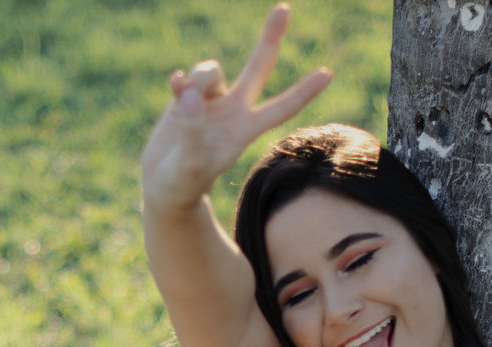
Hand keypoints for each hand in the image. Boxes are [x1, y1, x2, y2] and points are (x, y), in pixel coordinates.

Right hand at [141, 3, 331, 213]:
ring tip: (184, 100)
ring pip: (211, 70)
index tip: (328, 74)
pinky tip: (173, 89)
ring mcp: (209, 102)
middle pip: (257, 68)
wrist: (163, 185)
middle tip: (284, 8)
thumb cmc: (181, 183)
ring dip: (201, 77)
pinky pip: (185, 79)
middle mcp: (232, 111)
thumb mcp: (188, 166)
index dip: (303, 92)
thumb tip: (192, 95)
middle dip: (270, 38)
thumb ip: (192, 132)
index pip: (280, 109)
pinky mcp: (186, 98)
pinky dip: (179, 83)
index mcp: (244, 131)